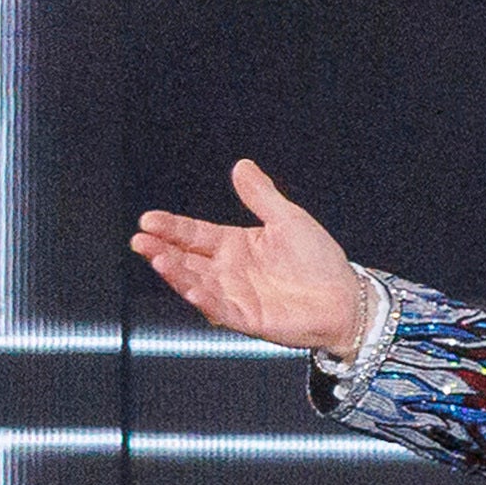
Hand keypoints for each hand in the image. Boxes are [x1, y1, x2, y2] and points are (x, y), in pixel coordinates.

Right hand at [127, 160, 371, 356]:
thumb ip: (261, 195)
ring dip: (175, 273)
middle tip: (140, 240)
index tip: (148, 219)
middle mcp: (228, 271)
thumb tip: (241, 165)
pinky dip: (203, 299)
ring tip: (156, 259)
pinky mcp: (248, 318)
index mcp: (234, 245)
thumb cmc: (319, 261)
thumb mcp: (288, 219)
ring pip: (196, 283)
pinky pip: (220, 309)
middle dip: (161, 250)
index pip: (194, 234)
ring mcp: (235, 296)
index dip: (171, 227)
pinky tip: (188, 286)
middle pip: (186, 259)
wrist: (345, 298)